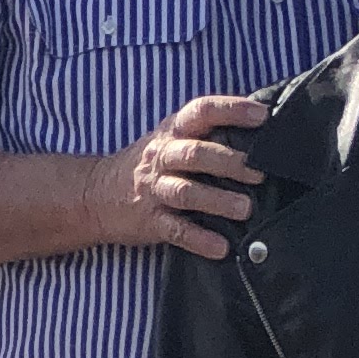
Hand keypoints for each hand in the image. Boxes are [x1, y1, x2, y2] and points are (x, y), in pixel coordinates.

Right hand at [109, 95, 268, 257]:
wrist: (96, 195)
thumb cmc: (151, 164)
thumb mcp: (171, 139)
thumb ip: (206, 134)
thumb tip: (262, 130)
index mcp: (173, 131)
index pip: (202, 111)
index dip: (231, 110)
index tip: (262, 116)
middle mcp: (163, 157)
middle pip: (196, 154)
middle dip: (229, 162)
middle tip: (260, 172)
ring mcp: (155, 190)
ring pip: (186, 193)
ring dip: (217, 200)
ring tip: (245, 209)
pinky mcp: (149, 222)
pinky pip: (175, 231)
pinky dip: (199, 240)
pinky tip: (221, 247)